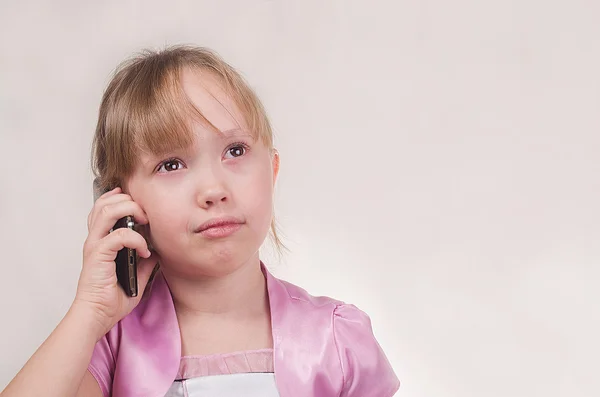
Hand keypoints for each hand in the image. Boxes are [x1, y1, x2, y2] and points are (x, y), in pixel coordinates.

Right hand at [74, 187, 156, 339]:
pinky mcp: (98, 255)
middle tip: (146, 214)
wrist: (97, 316)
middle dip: (129, 201)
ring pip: (108, 211)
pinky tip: (144, 250)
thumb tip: (156, 252)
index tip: (137, 201)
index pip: (104, 207)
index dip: (119, 198)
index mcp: (100, 241)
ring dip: (131, 210)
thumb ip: (144, 262)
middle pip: (105, 203)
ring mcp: (95, 245)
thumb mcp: (135, 276)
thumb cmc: (111, 299)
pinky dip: (136, 239)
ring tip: (145, 222)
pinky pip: (119, 235)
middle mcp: (95, 239)